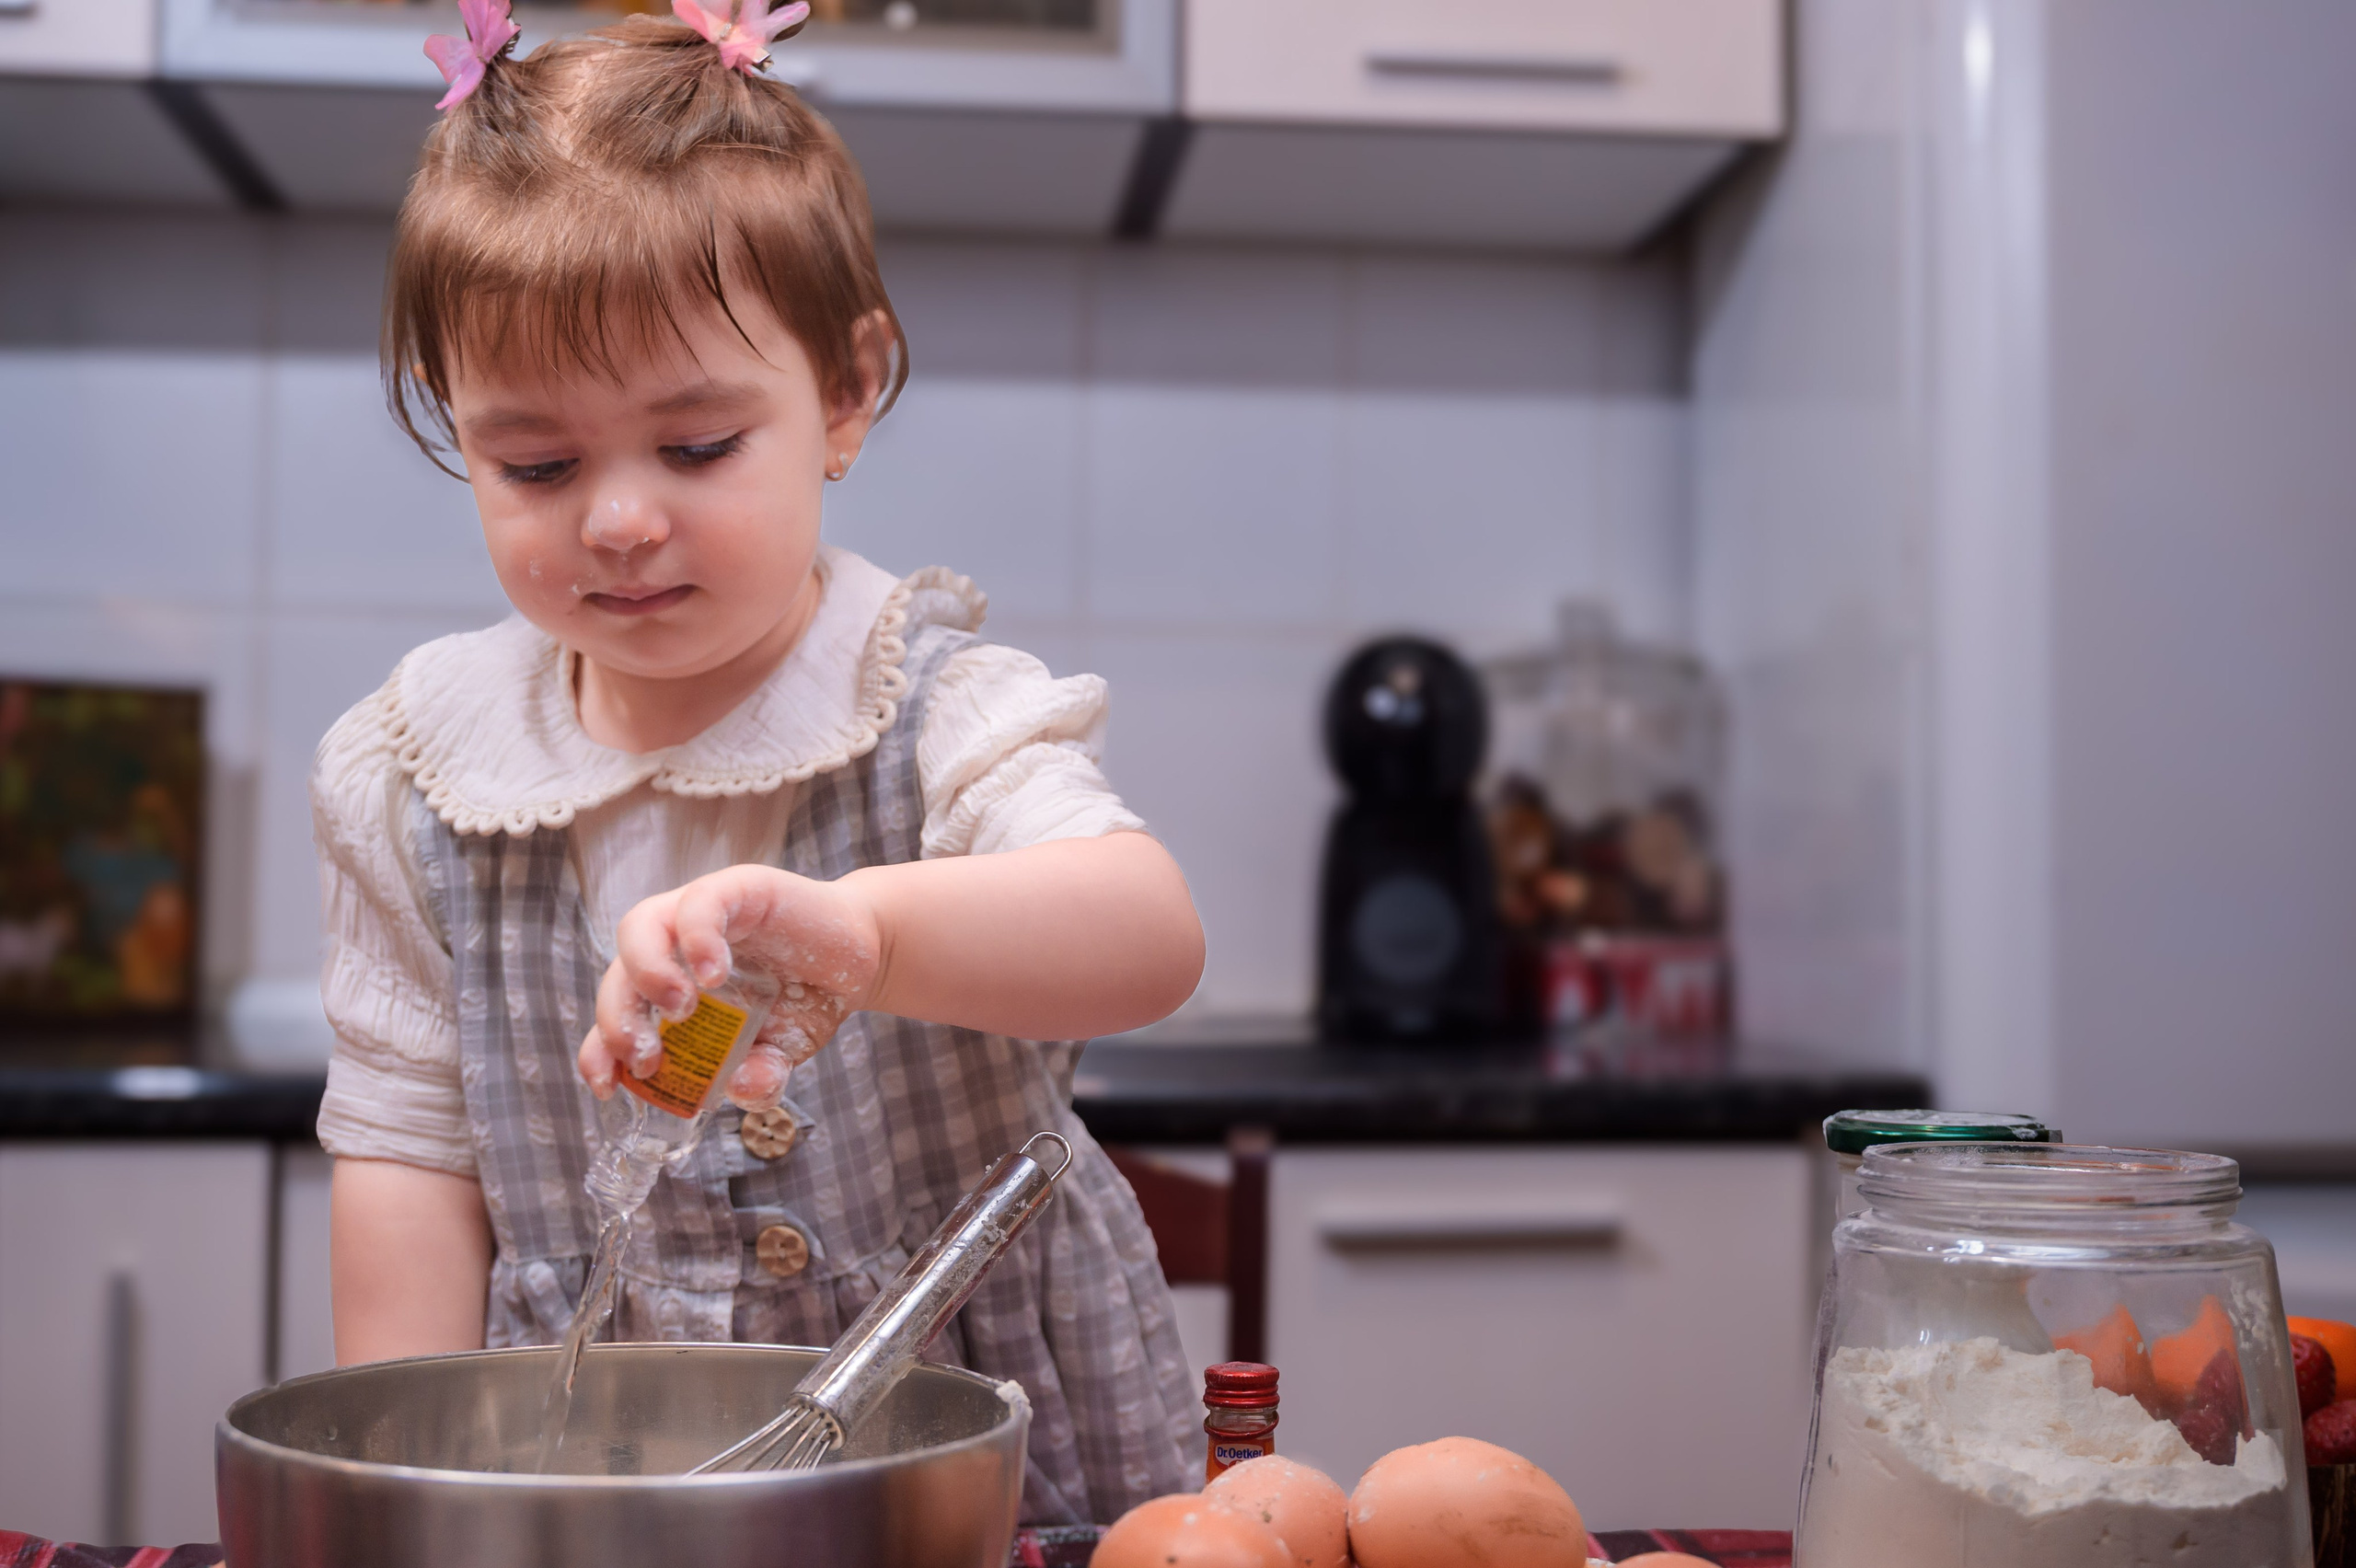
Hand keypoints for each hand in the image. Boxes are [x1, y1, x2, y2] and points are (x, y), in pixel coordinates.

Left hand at [579, 865, 882, 1110]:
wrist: (863, 958)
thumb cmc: (808, 1001)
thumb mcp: (782, 1054)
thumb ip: (761, 1077)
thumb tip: (743, 1088)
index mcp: (671, 989)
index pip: (616, 1015)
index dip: (598, 1050)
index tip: (606, 1087)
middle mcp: (674, 947)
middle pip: (617, 974)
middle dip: (618, 1019)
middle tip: (647, 1057)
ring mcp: (702, 913)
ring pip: (639, 927)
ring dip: (647, 973)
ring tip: (679, 1010)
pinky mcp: (737, 889)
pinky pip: (699, 905)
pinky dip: (698, 938)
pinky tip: (715, 974)